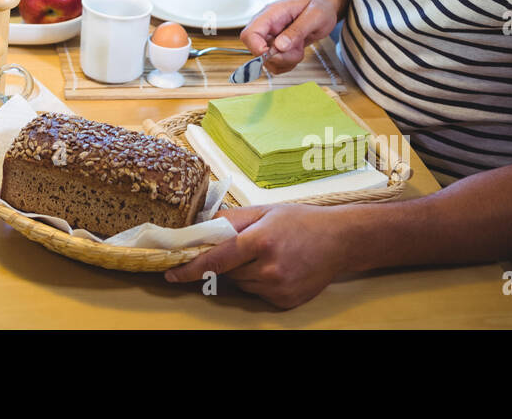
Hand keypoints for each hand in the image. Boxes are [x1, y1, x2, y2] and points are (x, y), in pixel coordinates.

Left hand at [165, 204, 348, 308]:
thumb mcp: (264, 211)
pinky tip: (278, 267)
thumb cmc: (301, 221)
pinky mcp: (285, 301)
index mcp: (259, 241)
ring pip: (241, 285)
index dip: (190, 268)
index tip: (171, 273)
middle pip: (227, 272)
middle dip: (228, 261)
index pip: (215, 260)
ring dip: (244, 272)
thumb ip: (230, 220)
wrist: (340, 240)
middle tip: (246, 246)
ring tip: (268, 254)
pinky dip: (259, 283)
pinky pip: (257, 294)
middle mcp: (268, 268)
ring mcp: (278, 288)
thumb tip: (200, 227)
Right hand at [240, 0, 338, 73]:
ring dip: (286, 61)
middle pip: (256, 51)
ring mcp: (270, 38)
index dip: (257, 48)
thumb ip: (297, 30)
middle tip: (297, 49)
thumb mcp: (314, 16)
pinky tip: (296, 51)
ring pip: (267, 62)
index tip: (275, 53)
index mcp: (271, 14)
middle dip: (279, 57)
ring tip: (299, 47)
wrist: (323, 9)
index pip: (249, 34)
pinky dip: (288, 64)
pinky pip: (275, 65)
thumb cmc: (318, 8)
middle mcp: (266, 27)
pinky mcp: (275, 48)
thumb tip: (279, 46)